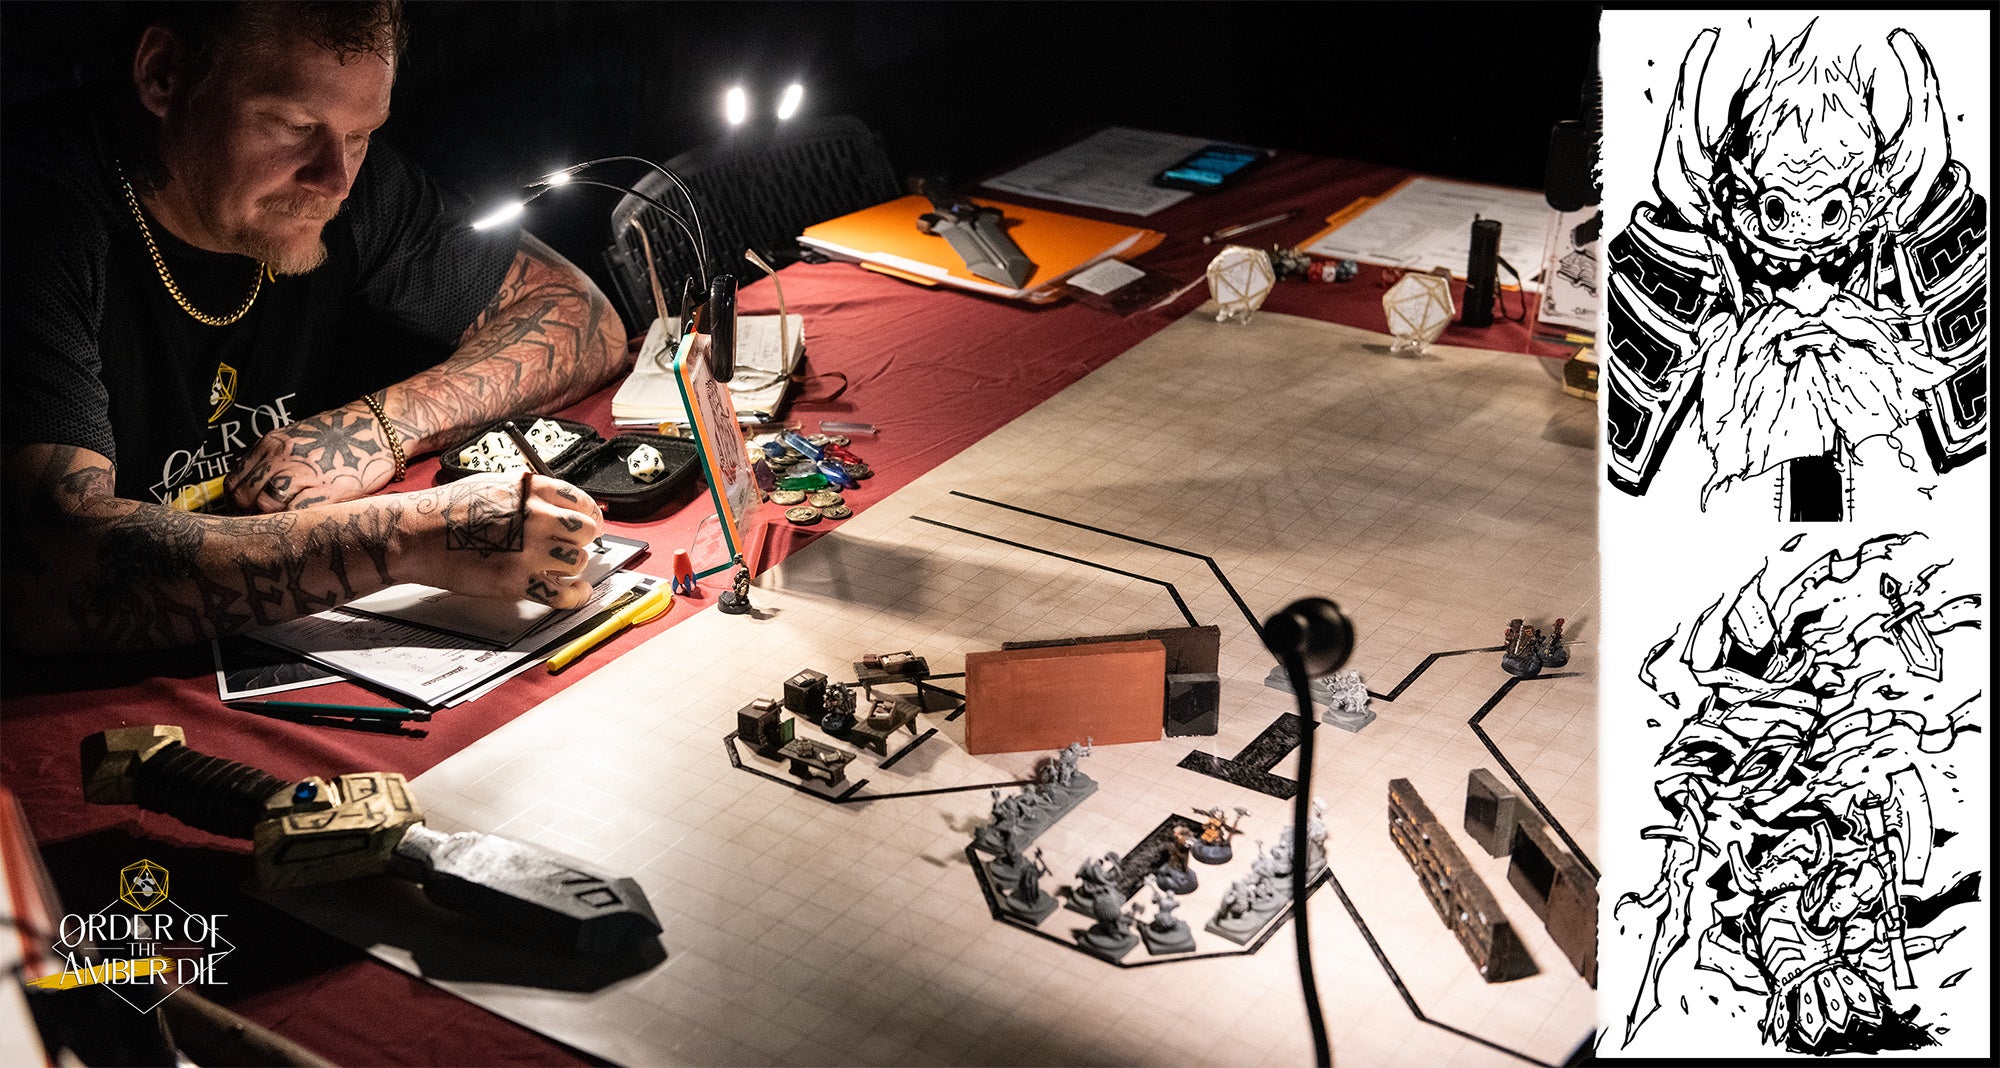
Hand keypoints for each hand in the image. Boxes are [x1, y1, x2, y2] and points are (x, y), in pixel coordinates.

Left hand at [227, 403, 396, 511]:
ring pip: (266, 505)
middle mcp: (282, 457)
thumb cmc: (343, 435)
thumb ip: (275, 460)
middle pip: (245, 496)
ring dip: (272, 519)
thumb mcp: (298, 439)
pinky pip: (297, 512)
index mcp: (271, 444)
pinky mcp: (328, 489)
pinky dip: (296, 522)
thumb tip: (259, 488)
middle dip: (249, 515)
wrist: (380, 426)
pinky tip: (304, 524)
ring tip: (284, 525)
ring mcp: (304, 472)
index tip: (247, 513)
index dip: (238, 502)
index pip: (235, 481)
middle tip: (263, 524)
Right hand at [411, 472, 604, 608]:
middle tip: (574, 546)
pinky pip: (562, 593)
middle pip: (585, 530)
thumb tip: (558, 503)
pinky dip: (575, 596)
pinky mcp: (516, 580)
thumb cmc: (447, 509)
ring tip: (559, 566)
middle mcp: (534, 516)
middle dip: (583, 540)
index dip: (589, 516)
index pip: (580, 501)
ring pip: (577, 560)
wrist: (415, 534)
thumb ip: (528, 493)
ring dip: (572, 566)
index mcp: (530, 490)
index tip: (589, 524)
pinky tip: (575, 591)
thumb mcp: (493, 483)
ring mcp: (527, 549)